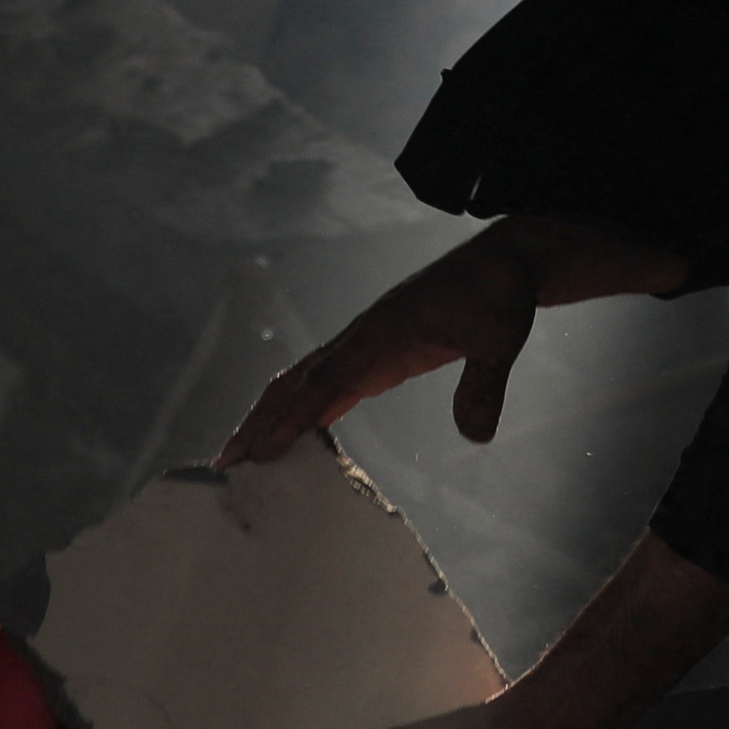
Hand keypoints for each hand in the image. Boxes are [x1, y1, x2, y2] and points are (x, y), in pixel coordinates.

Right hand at [222, 231, 543, 464]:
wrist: (503, 263)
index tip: (261, 450)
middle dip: (259, 422)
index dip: (293, 416)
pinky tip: (288, 442)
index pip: (327, 381)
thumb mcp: (501, 340)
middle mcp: (361, 339)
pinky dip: (301, 414)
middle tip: (226, 465)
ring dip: (269, 419)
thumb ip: (484, 385)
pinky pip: (326, 387)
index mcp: (383, 333)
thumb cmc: (499, 296)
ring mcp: (362, 347)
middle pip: (295, 383)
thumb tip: (476, 436)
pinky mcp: (374, 356)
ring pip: (301, 385)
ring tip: (241, 459)